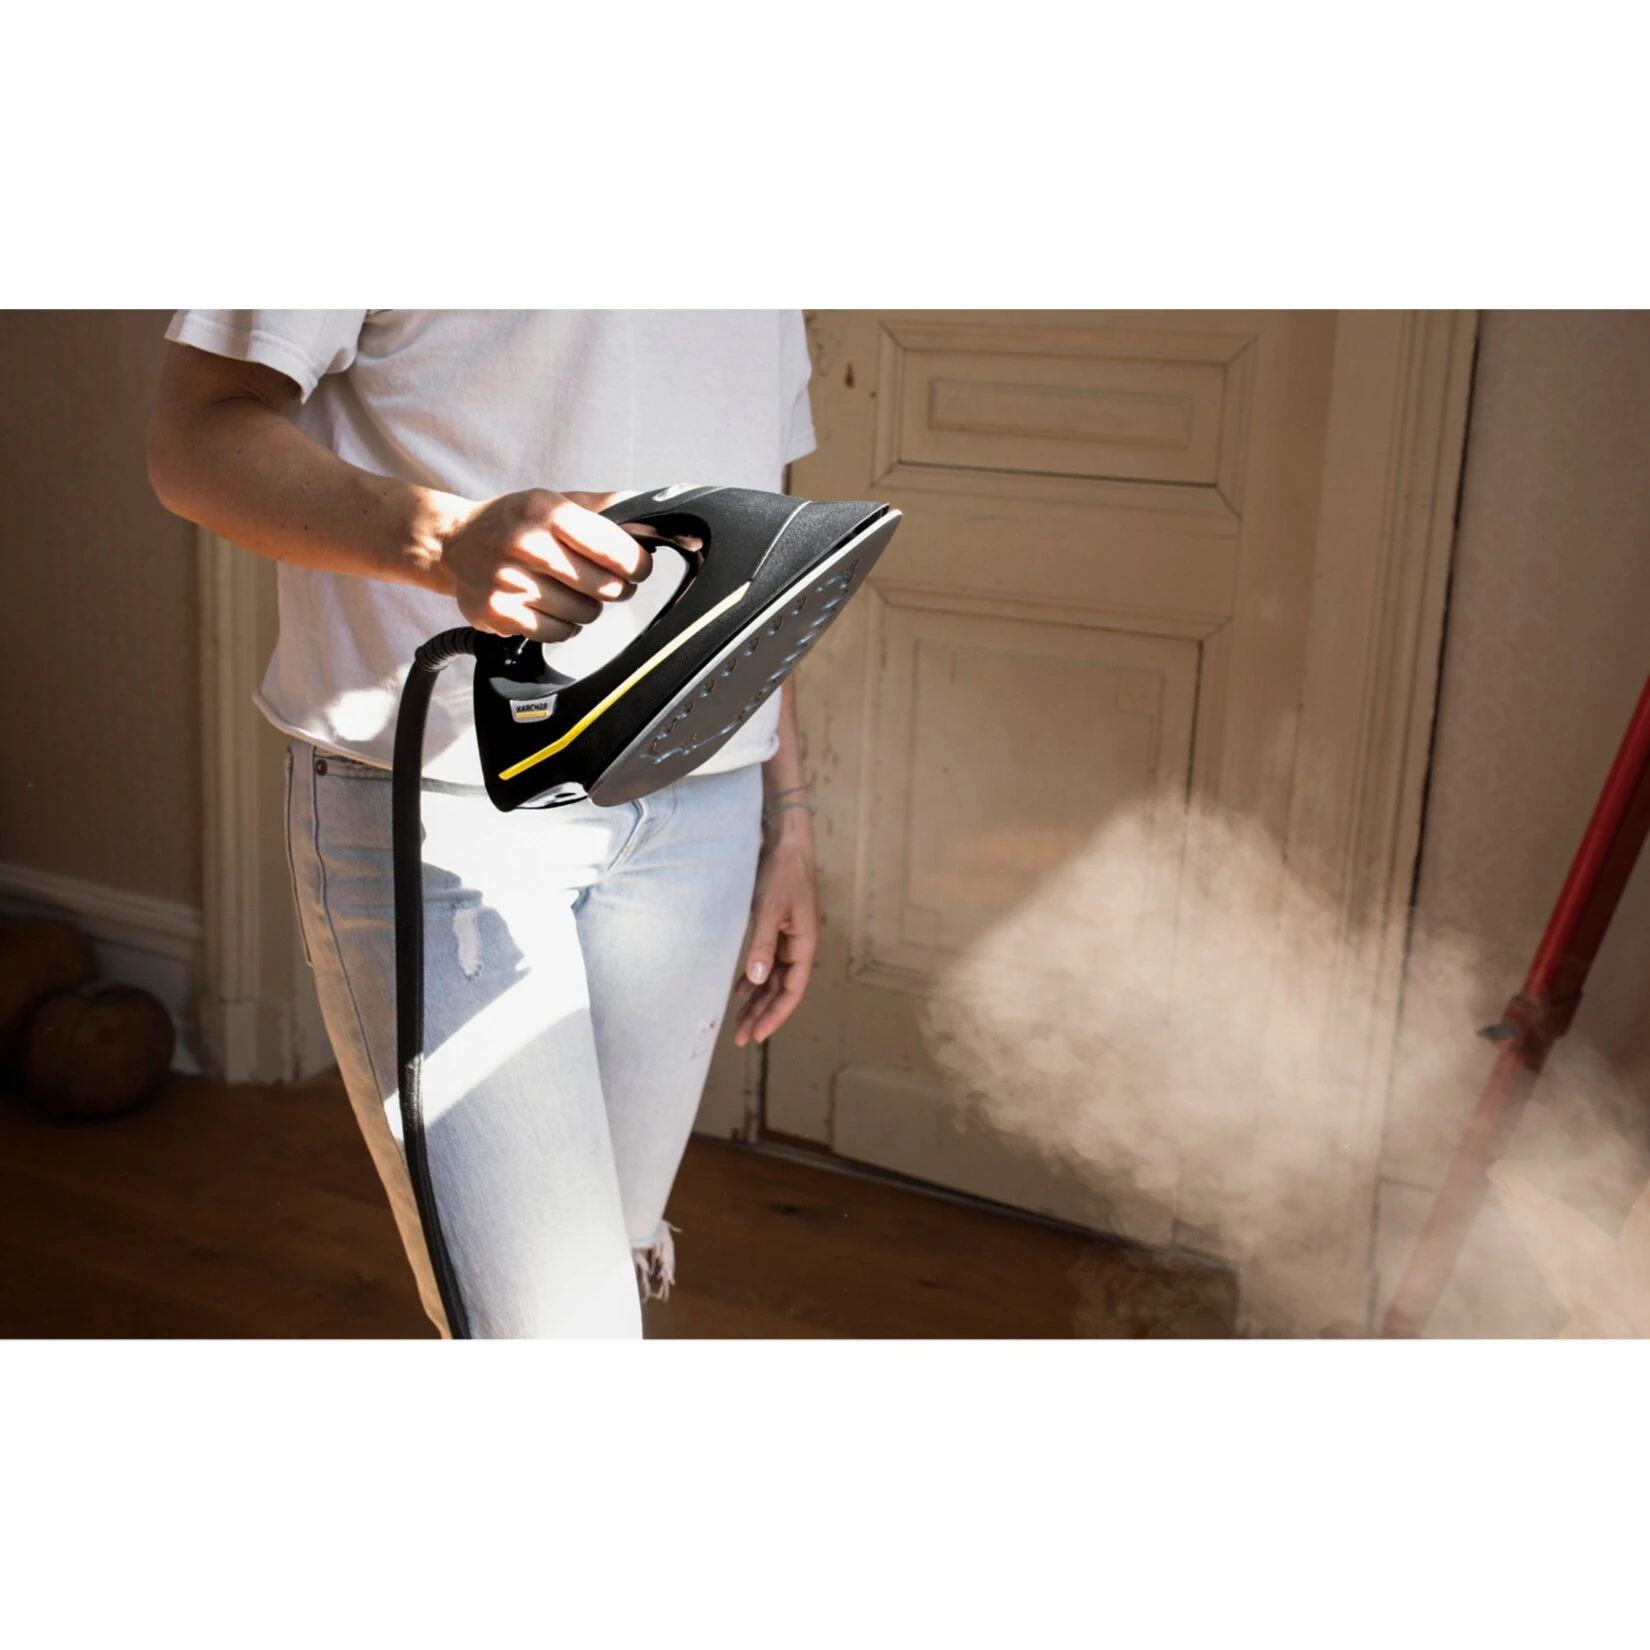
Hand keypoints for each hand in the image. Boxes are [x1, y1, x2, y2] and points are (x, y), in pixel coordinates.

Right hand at [438, 488, 654, 640]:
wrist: (454, 544)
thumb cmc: (514, 522)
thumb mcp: (554, 501)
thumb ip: (603, 507)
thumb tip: (646, 511)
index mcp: (547, 512)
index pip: (614, 549)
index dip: (637, 564)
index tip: (638, 568)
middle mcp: (526, 545)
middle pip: (606, 587)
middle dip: (616, 588)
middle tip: (607, 582)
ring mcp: (511, 582)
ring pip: (586, 614)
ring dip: (587, 607)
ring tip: (569, 591)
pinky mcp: (501, 613)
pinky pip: (560, 633)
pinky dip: (564, 625)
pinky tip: (550, 607)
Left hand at [733, 813, 819, 1046]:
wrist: (786, 842)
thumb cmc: (782, 872)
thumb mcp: (769, 908)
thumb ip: (762, 944)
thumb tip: (758, 978)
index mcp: (805, 945)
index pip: (793, 991)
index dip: (776, 1015)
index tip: (757, 1034)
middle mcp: (799, 946)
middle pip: (781, 990)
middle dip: (762, 1014)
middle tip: (741, 1038)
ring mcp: (788, 938)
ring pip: (773, 978)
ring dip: (757, 1000)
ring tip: (739, 1022)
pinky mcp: (776, 928)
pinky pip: (766, 961)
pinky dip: (753, 978)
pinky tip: (740, 990)